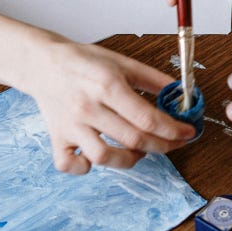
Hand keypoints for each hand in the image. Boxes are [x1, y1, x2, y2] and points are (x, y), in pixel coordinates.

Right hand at [25, 39, 196, 173]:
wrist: (43, 63)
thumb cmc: (84, 62)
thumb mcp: (121, 62)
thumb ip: (153, 79)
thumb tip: (182, 94)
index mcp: (107, 85)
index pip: (147, 118)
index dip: (173, 129)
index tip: (188, 132)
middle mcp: (88, 107)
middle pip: (133, 139)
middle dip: (162, 146)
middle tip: (174, 143)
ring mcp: (71, 125)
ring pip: (103, 157)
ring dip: (129, 160)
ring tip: (139, 151)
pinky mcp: (57, 137)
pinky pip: (69, 164)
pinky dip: (84, 168)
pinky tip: (97, 158)